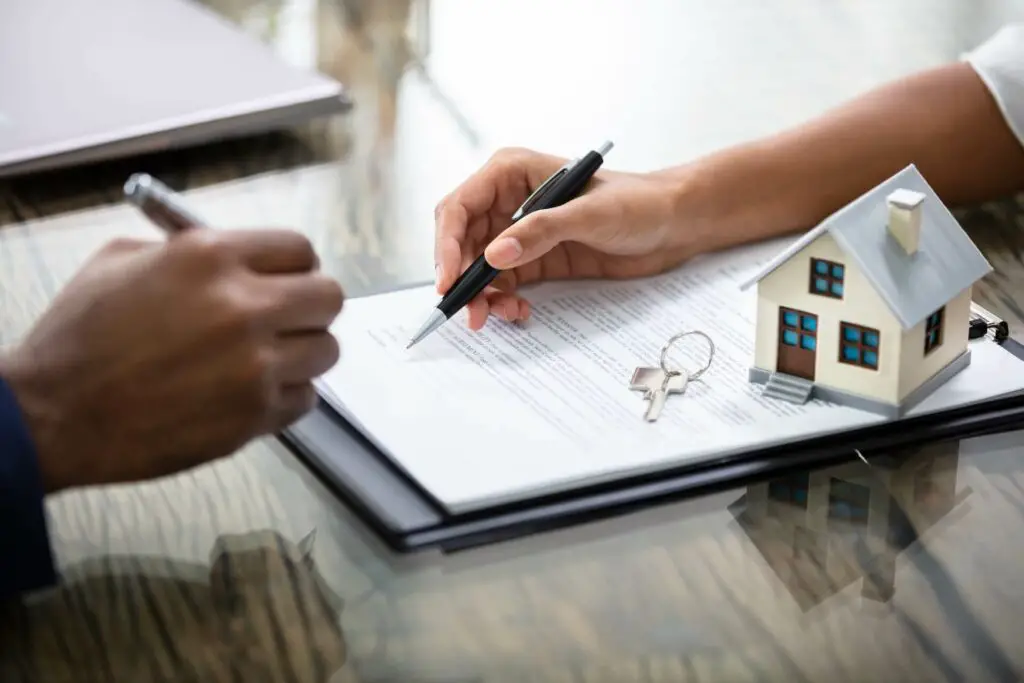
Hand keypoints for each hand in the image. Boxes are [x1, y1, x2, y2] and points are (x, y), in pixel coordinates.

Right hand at [0, 229, 343, 491]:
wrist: (54, 415)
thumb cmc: (78, 338)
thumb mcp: (120, 262)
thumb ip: (186, 251)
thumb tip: (237, 257)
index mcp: (210, 257)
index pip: (300, 249)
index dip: (295, 266)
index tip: (287, 279)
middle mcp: (243, 306)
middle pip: (329, 296)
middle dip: (310, 306)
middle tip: (287, 319)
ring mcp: (255, 364)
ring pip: (326, 350)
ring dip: (302, 353)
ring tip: (265, 359)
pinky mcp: (256, 414)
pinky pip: (306, 398)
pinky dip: (286, 396)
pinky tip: (250, 393)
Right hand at [433, 147, 694, 329]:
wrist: (673, 224)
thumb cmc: (638, 202)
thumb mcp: (589, 214)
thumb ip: (540, 232)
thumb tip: (493, 256)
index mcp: (511, 172)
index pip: (460, 208)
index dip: (446, 245)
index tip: (450, 281)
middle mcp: (508, 200)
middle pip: (462, 243)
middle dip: (462, 279)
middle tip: (471, 313)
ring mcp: (519, 232)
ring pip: (479, 268)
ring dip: (483, 296)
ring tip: (501, 315)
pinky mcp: (534, 259)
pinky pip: (503, 284)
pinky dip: (503, 301)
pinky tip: (519, 311)